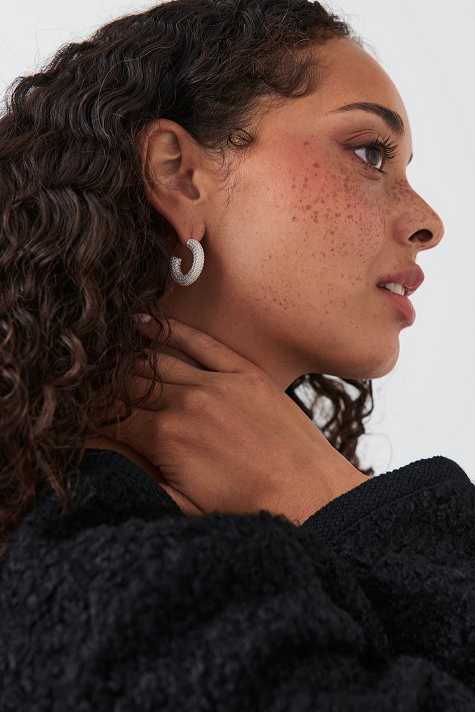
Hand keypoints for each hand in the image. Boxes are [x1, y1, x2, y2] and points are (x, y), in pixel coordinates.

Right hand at [94, 317, 367, 523]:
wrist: (314, 499)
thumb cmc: (250, 512)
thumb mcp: (184, 510)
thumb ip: (139, 479)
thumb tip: (103, 458)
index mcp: (167, 438)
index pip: (108, 417)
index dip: (84, 416)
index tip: (70, 413)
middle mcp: (188, 402)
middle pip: (126, 382)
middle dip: (98, 383)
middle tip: (78, 379)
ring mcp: (219, 382)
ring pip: (156, 359)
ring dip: (125, 354)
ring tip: (101, 349)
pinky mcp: (246, 373)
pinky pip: (201, 342)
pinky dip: (171, 330)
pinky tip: (145, 323)